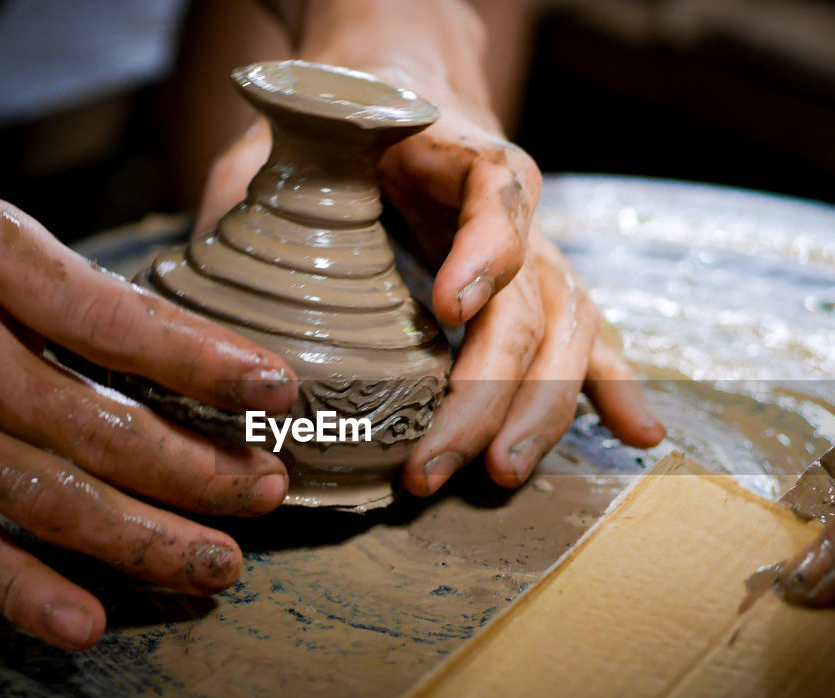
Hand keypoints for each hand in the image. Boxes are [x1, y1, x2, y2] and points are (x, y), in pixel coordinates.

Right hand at [0, 153, 295, 649]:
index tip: (279, 394)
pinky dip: (22, 593)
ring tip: (220, 566)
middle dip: (197, 470)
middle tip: (268, 493)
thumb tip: (193, 353)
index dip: (206, 363)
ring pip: (44, 500)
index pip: (118, 322)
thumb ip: (77, 291)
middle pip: (97, 427)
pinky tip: (87, 626)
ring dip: (142, 541)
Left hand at [198, 2, 664, 495]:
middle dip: (489, 393)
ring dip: (541, 411)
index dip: (483, 254)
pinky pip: (589, 338)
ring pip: (565, 333)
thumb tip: (195, 301)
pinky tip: (640, 436)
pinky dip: (614, 387)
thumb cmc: (339, 122)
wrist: (398, 85)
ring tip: (505, 474)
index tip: (450, 308)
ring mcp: (536, 252)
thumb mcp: (287, 145)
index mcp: (462, 156)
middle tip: (441, 465)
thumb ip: (251, 203)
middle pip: (529, 301)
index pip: (495, 198)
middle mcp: (515, 209)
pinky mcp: (541, 288)